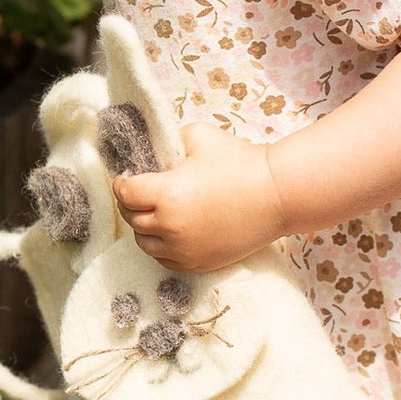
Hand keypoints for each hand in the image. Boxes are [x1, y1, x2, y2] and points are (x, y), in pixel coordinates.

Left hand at [112, 122, 286, 272]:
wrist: (278, 194)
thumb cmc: (240, 161)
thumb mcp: (198, 136)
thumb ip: (169, 141)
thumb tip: (153, 150)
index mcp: (166, 195)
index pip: (125, 193)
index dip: (121, 182)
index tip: (126, 176)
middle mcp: (170, 227)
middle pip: (132, 219)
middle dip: (131, 203)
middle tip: (138, 192)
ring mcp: (184, 250)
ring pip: (145, 244)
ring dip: (144, 227)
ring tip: (154, 212)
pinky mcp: (199, 263)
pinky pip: (166, 260)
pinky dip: (162, 246)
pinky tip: (171, 231)